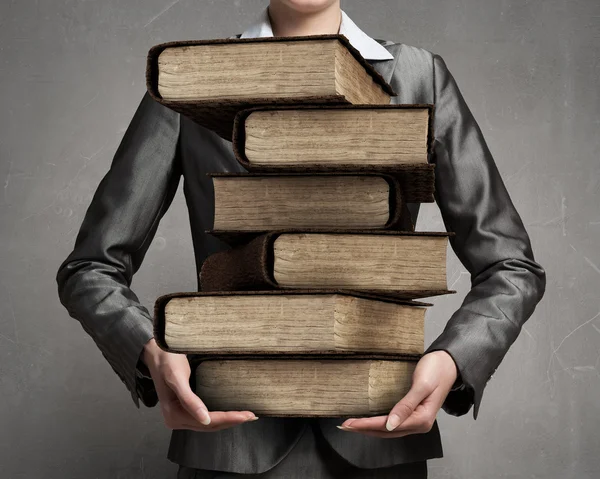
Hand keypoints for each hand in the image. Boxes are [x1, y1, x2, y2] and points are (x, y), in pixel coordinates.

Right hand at [142, 338, 257, 431]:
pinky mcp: (184, 409)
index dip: (228, 419)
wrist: (156, 352)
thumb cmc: (166, 361)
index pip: (208, 421)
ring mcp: (180, 416)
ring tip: (246, 416)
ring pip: (209, 424)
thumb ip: (189, 400)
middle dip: (231, 421)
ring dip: (227, 421)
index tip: (247, 415)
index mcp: (174, 415)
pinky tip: (231, 413)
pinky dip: (219, 417)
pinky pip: (205, 417)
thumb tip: (205, 420)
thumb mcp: (177, 377)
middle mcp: (176, 420)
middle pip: (210, 425)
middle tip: (252, 416)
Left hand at [337, 350, 457, 437]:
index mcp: (422, 420)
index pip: (388, 426)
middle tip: (344, 426)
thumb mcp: (421, 386)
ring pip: (388, 430)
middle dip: (364, 429)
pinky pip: (392, 424)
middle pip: (386, 431)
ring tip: (351, 426)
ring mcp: (417, 420)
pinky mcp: (413, 414)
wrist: (448, 362)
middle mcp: (419, 424)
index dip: (367, 425)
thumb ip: (406, 406)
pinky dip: (378, 424)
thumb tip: (390, 425)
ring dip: (369, 428)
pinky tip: (368, 422)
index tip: (350, 423)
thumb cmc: (436, 370)